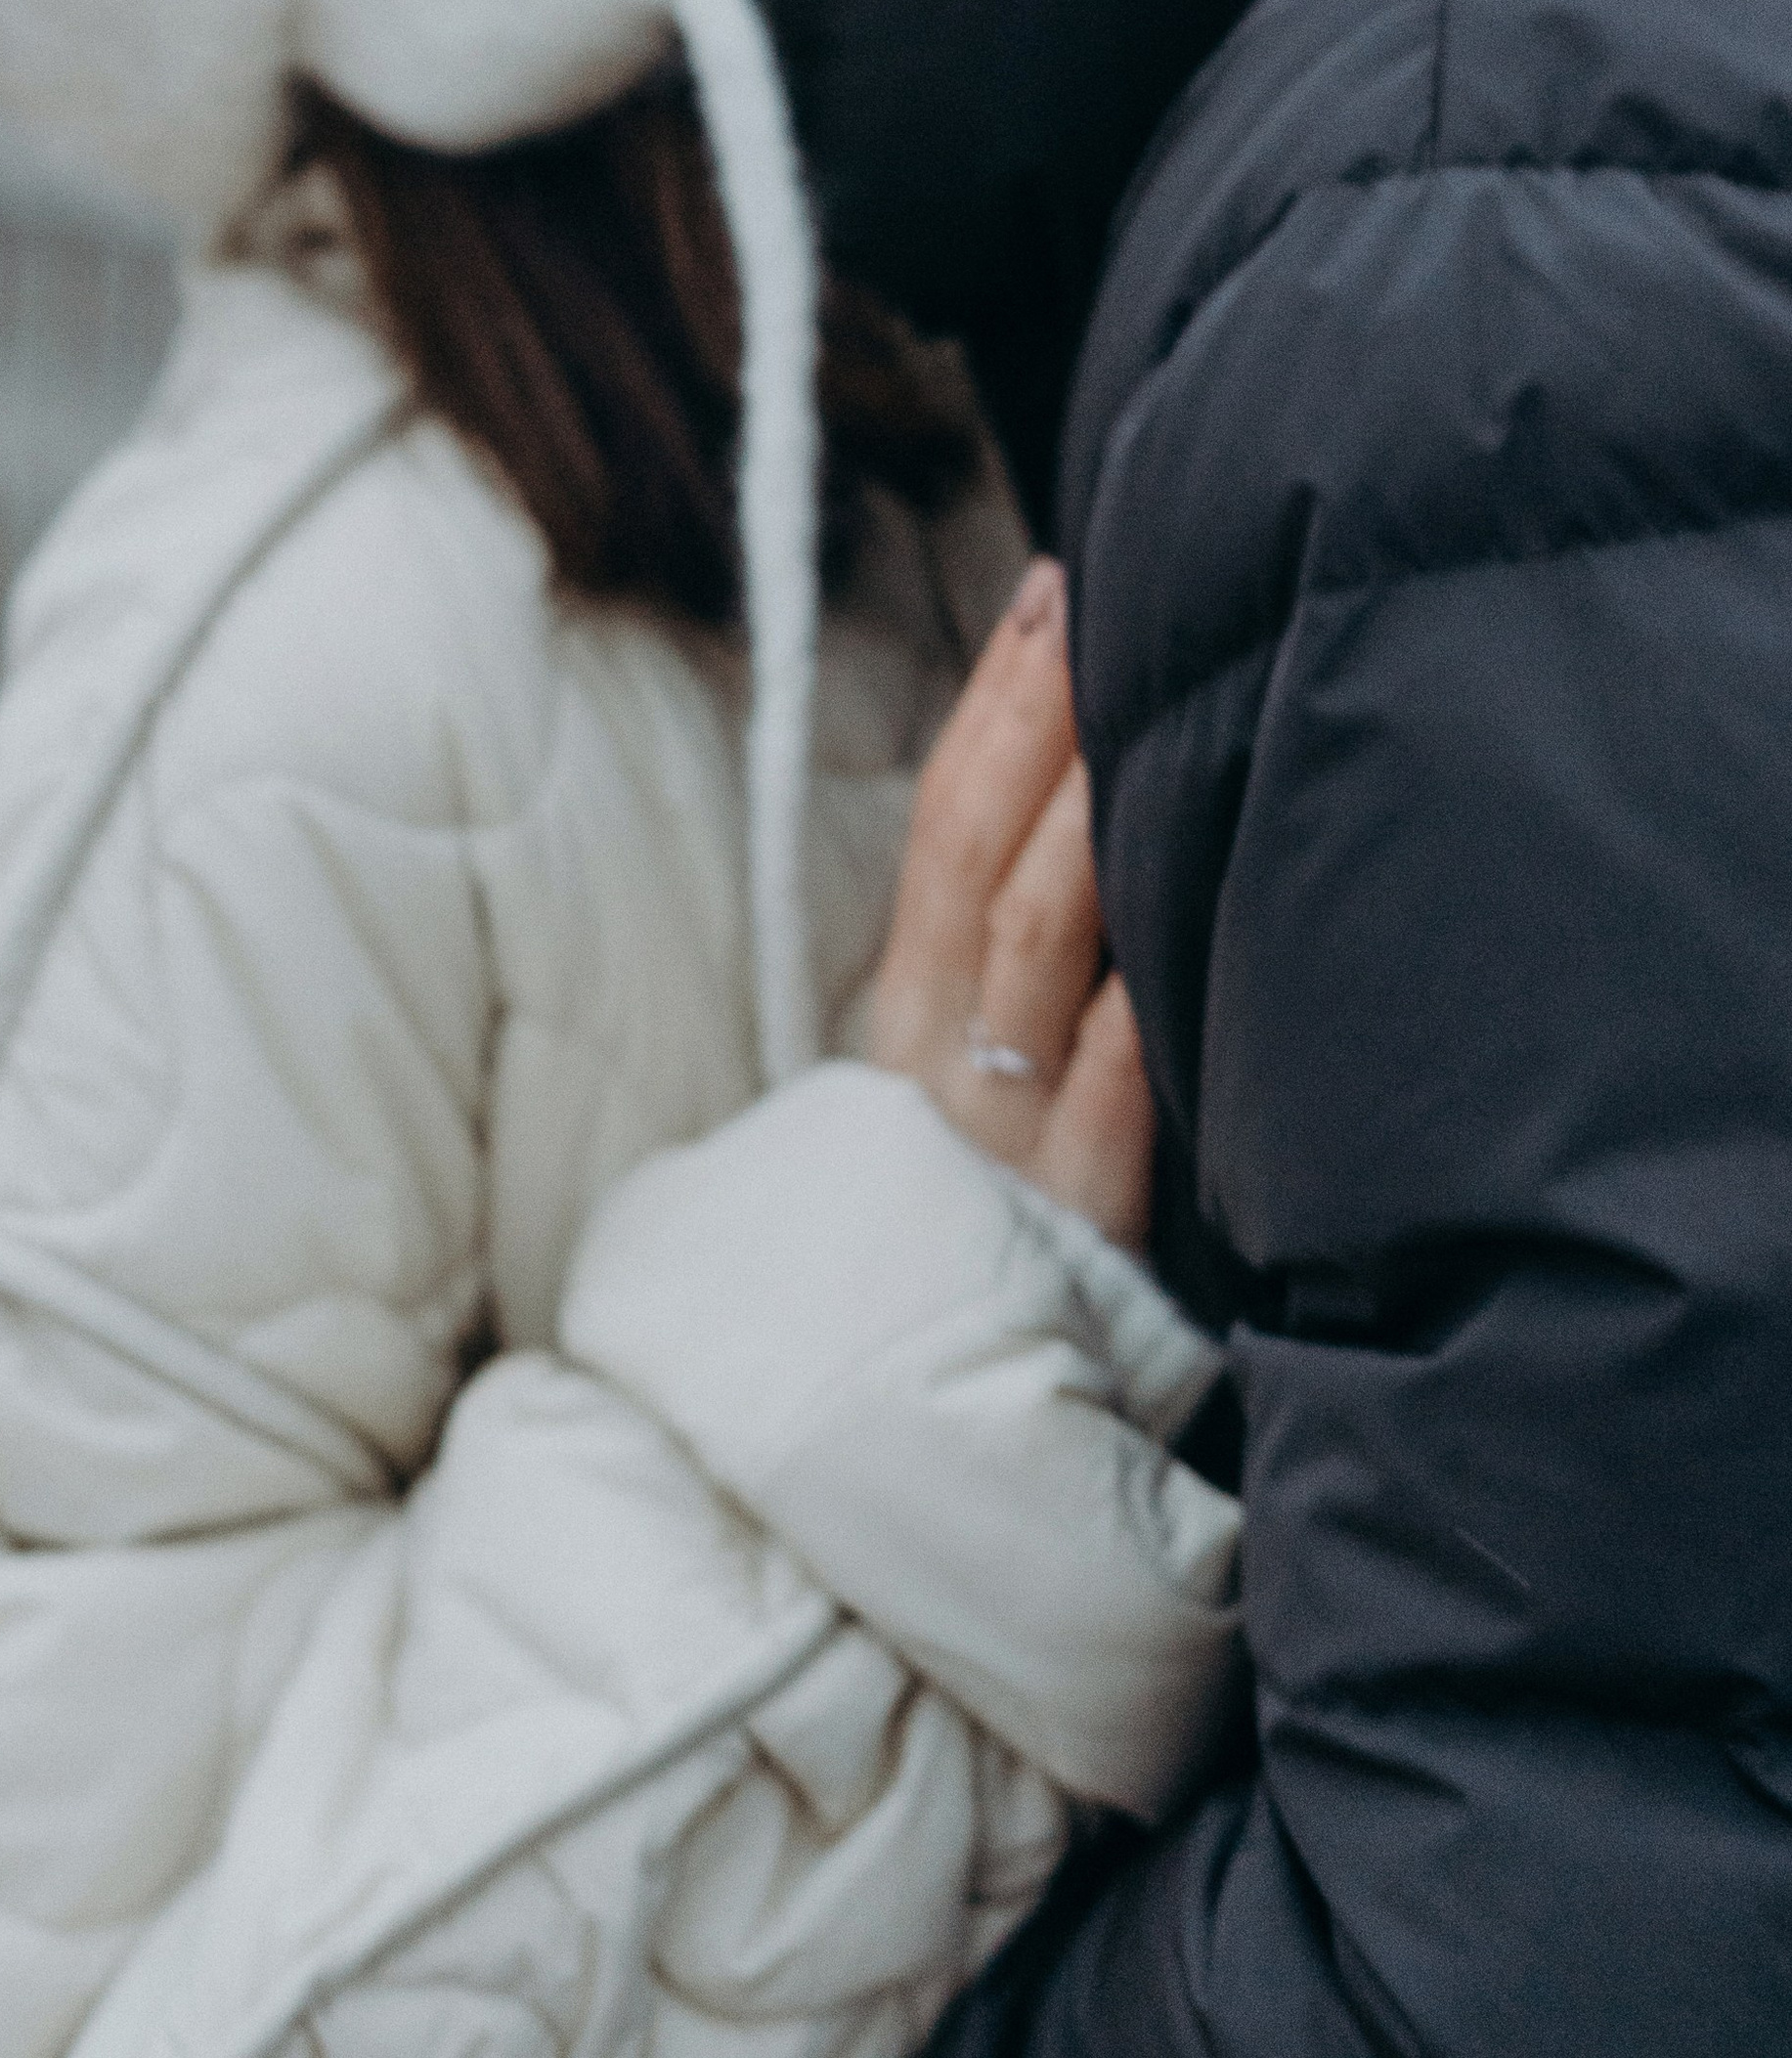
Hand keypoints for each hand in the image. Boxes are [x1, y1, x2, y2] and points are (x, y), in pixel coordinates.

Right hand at [864, 561, 1154, 1249]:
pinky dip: (1139, 1009)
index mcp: (902, 1034)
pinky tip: (1174, 922)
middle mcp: (939, 1071)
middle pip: (978, 859)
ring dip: (1087, 816)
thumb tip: (1040, 855)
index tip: (1048, 595)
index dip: (991, 708)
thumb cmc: (936, 1279)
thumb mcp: (931, 1132)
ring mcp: (1001, 1145)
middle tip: (1094, 595)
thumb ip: (976, 1008)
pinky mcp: (1072, 1231)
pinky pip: (1110, 1100)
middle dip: (1035, 719)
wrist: (883, 1462)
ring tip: (1134, 704)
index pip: (939, 834)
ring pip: (1037, 949)